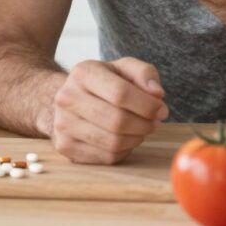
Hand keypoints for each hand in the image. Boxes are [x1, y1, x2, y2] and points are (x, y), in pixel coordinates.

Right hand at [51, 57, 168, 163]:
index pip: (121, 94)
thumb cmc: (103, 83)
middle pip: (117, 121)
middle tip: (154, 123)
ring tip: (141, 129)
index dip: (147, 105)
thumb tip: (156, 94)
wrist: (69, 98)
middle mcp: (67, 97)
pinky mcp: (65, 146)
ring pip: (113, 143)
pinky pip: (106, 157)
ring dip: (136, 139)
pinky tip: (125, 139)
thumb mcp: (123, 68)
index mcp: (83, 73)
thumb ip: (144, 73)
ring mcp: (63, 124)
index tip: (162, 110)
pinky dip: (124, 151)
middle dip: (144, 125)